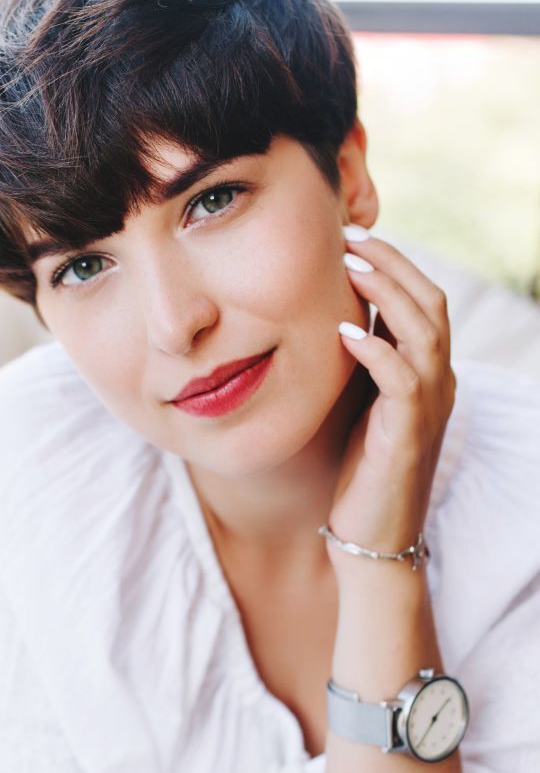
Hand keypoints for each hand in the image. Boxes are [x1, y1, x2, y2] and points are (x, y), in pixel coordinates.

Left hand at [325, 227, 456, 573]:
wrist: (372, 535)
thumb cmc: (360, 470)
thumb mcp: (361, 405)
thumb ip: (361, 364)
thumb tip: (335, 317)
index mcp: (428, 373)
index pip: (424, 301)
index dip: (394, 264)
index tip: (353, 238)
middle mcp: (438, 383)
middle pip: (430, 303)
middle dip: (392, 264)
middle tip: (350, 237)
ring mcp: (429, 409)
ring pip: (424, 332)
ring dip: (387, 294)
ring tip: (349, 267)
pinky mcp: (409, 435)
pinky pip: (401, 379)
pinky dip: (375, 349)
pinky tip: (342, 330)